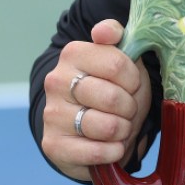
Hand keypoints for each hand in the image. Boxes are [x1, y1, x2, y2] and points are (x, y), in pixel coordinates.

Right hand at [40, 19, 151, 181]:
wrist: (90, 126)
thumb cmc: (112, 87)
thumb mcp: (122, 57)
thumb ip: (115, 36)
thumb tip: (104, 31)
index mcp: (73, 54)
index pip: (117, 65)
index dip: (133, 79)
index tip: (131, 84)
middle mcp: (56, 81)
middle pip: (112, 98)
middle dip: (129, 107)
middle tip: (126, 109)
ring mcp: (51, 114)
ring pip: (107, 126)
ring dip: (123, 130)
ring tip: (119, 126)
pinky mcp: (53, 145)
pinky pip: (96, 153)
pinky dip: (113, 152)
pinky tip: (112, 146)